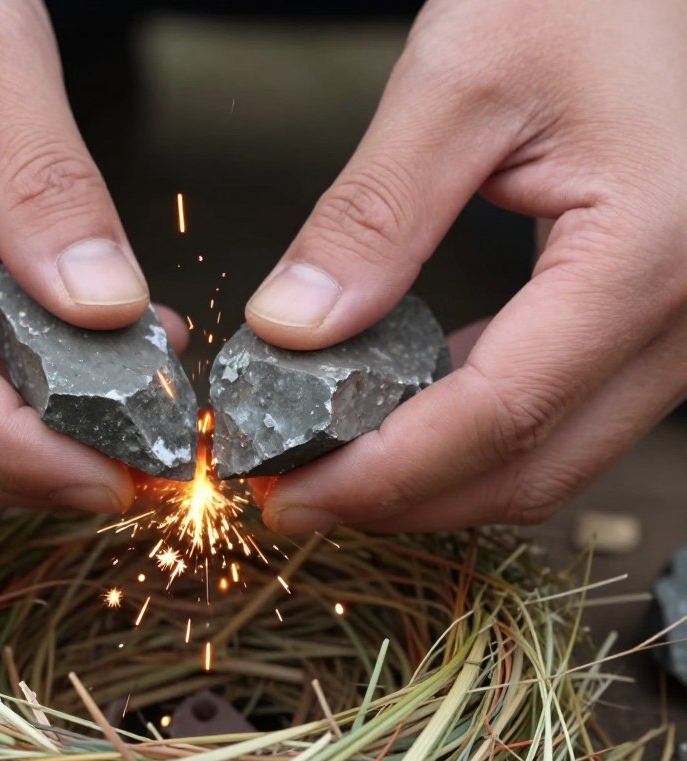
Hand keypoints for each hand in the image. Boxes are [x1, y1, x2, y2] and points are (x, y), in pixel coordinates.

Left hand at [247, 0, 686, 532]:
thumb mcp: (461, 82)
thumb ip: (374, 215)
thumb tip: (292, 328)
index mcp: (648, 252)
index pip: (498, 413)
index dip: (383, 475)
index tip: (290, 495)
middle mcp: (685, 312)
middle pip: (531, 464)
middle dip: (402, 499)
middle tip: (297, 497)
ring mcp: (679, 324)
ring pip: (552, 453)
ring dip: (436, 477)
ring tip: (333, 464)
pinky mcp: (652, 316)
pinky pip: (561, 407)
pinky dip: (473, 431)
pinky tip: (401, 413)